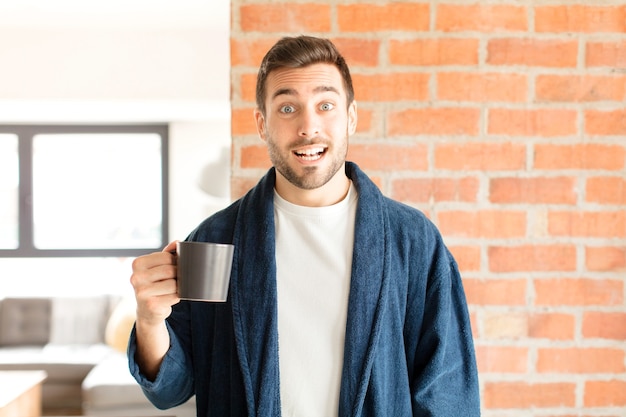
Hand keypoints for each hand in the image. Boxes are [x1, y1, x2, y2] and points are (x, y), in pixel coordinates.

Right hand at [130, 241, 180, 378]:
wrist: (147, 311)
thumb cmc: (155, 285)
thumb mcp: (157, 268)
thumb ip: (167, 254)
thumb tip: (177, 242)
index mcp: (137, 264)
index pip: (167, 257)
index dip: (174, 262)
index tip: (171, 269)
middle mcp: (136, 277)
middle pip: (171, 270)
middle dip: (178, 275)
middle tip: (174, 280)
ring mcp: (142, 292)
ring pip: (174, 283)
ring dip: (178, 287)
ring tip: (170, 290)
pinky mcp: (151, 305)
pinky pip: (175, 296)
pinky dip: (177, 297)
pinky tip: (169, 298)